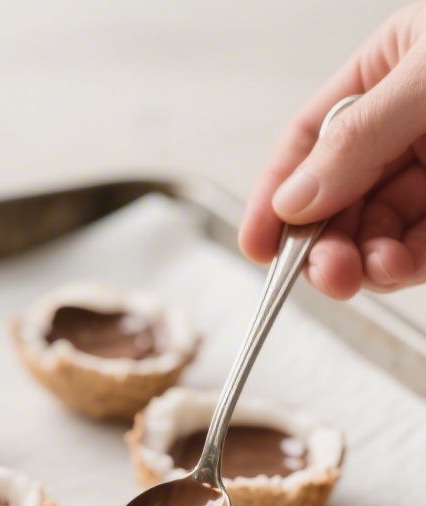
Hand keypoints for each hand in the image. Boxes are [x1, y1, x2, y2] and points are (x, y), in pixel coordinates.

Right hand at [239, 2, 425, 297]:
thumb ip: (361, 136)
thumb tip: (296, 198)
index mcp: (387, 72)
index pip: (310, 140)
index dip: (277, 195)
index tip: (256, 245)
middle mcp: (405, 126)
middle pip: (338, 198)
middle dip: (322, 242)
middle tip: (319, 271)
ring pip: (376, 232)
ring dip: (362, 263)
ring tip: (362, 273)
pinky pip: (421, 249)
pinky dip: (402, 266)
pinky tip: (393, 268)